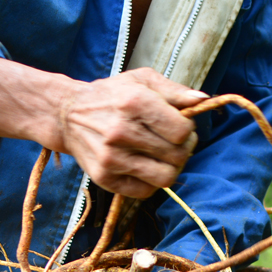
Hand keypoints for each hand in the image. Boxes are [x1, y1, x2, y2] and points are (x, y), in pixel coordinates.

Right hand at [57, 68, 206, 198]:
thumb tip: (203, 100)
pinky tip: (147, 167)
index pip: (182, 131)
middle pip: (177, 155)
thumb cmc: (112, 96)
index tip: (180, 127)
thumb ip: (174, 90)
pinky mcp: (105, 178)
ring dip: (172, 168)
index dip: (188, 131)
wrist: (68, 116)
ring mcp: (112, 158)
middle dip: (183, 149)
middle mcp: (121, 131)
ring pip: (165, 177)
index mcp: (134, 102)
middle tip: (174, 143)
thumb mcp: (141, 80)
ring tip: (165, 157)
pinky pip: (145, 191)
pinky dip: (153, 182)